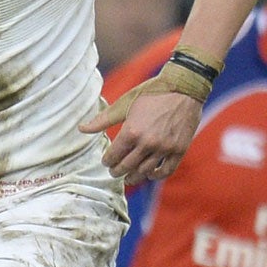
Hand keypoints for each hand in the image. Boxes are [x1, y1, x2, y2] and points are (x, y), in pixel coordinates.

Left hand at [80, 85, 202, 185]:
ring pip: (145, 172)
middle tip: (115, 172)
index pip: (113, 156)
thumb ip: (102, 120)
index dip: (107, 161)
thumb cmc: (151, 94)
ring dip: (134, 177)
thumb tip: (81, 128)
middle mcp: (148, 143)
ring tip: (129, 177)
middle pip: (127, 167)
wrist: (185, 88)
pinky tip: (150, 175)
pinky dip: (156, 176)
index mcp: (131, 131)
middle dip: (117, 171)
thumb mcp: (124, 104)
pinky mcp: (180, 149)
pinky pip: (167, 170)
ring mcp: (165, 148)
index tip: (106, 161)